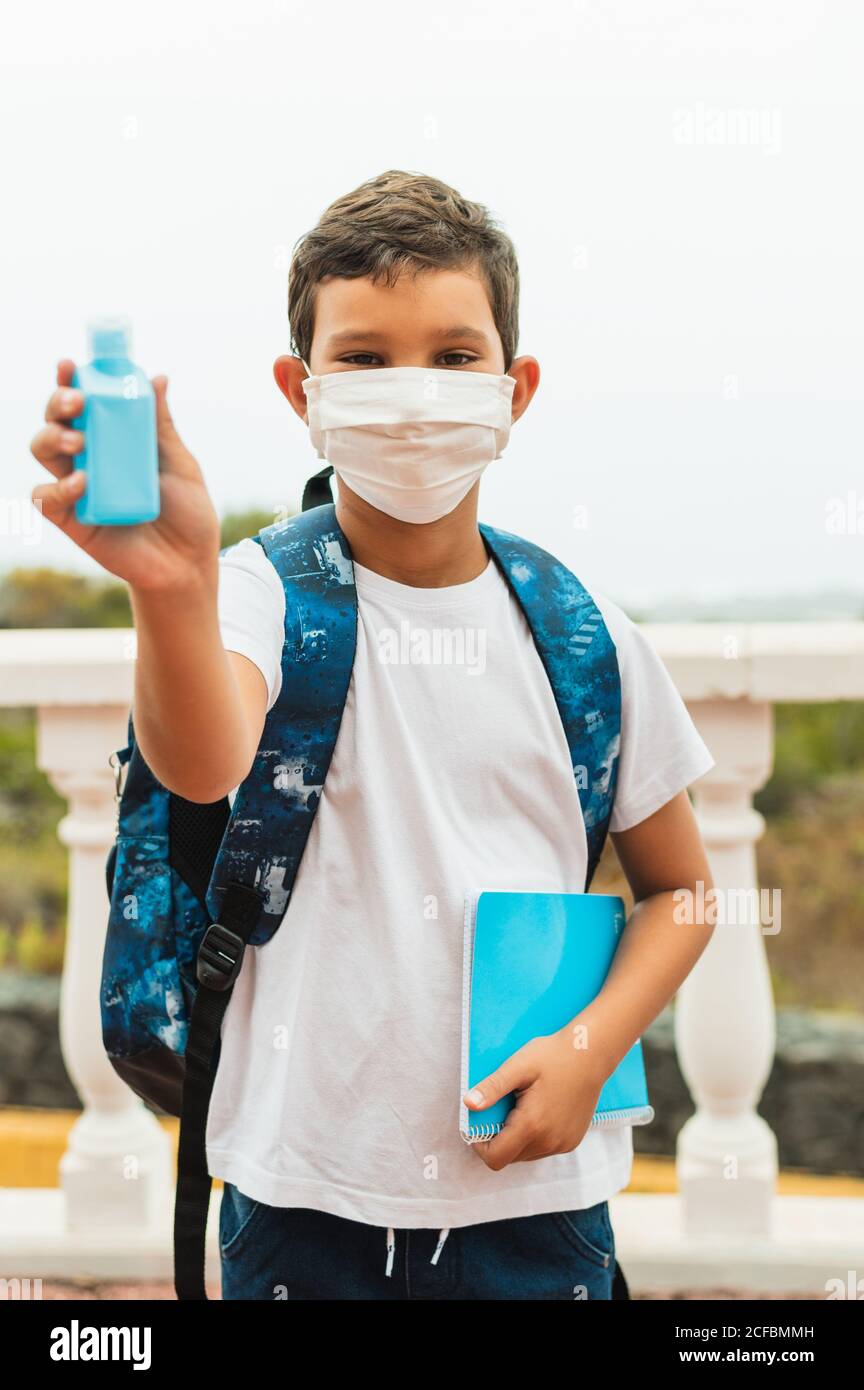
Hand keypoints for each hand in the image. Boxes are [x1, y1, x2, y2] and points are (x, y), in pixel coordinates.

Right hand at [30, 359, 220, 593]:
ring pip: (44, 450)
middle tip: (76, 401)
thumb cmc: (187, 514)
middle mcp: (90, 458)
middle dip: (58, 403)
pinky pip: (46, 499)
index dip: (72, 381)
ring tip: (78, 440)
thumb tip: (158, 377)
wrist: (190, 565)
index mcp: (114, 440)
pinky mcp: (72, 520)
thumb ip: (162, 426)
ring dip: (53, 437)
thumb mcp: (179, 464)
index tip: (71, 364)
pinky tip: (81, 482)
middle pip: (56, 420)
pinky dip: (57, 488)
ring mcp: (77, 488)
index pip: (84, 403)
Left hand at [464, 1026, 605, 1170]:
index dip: (480, 1146)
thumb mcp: (518, 1067)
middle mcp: (548, 1142)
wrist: (590, 1054)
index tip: (478, 1124)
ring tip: (522, 1107)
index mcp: (531, 1125)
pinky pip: (543, 1150)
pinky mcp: (572, 1142)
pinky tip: (539, 1111)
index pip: (495, 1158)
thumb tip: (468, 1104)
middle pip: (509, 1157)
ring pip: (526, 1155)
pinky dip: (534, 1137)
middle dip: (499, 1139)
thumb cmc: (552, 1056)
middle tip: (502, 1108)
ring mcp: (562, 1144)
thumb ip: (492, 1088)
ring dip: (517, 1139)